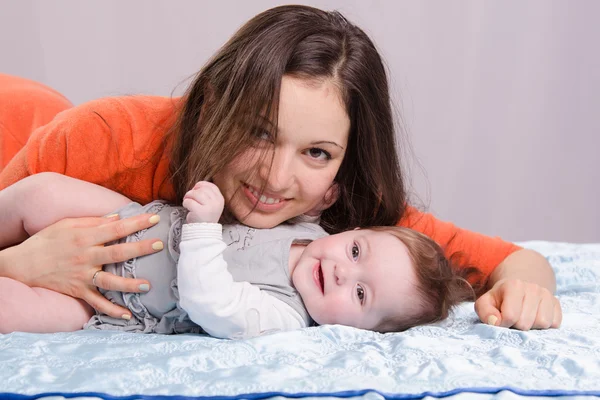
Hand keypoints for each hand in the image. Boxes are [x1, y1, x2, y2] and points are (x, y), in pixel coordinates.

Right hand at [1, 214, 162, 318]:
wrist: (21, 265)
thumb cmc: (46, 241)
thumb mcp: (66, 225)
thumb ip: (93, 222)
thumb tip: (117, 218)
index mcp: (84, 237)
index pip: (115, 229)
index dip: (135, 223)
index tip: (153, 219)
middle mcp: (85, 257)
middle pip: (117, 253)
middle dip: (139, 249)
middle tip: (159, 245)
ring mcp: (82, 276)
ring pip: (109, 282)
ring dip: (128, 285)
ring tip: (147, 286)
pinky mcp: (78, 291)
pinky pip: (97, 303)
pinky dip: (112, 311)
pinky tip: (128, 316)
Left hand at [182, 181, 223, 223]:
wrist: (203, 232)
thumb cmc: (204, 216)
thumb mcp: (211, 204)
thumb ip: (207, 194)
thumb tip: (197, 185)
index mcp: (220, 199)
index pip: (210, 186)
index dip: (201, 185)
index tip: (195, 190)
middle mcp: (216, 202)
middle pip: (201, 189)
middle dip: (192, 191)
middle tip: (189, 198)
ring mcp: (209, 207)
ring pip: (195, 193)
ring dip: (188, 196)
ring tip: (187, 202)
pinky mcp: (200, 212)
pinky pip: (189, 201)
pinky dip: (185, 203)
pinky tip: (187, 208)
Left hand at [475, 278, 561, 329]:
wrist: (518, 288)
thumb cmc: (500, 299)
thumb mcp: (485, 303)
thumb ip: (485, 312)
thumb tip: (495, 322)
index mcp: (514, 285)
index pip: (511, 316)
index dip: (503, 323)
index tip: (500, 319)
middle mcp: (533, 288)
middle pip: (526, 323)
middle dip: (516, 325)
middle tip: (513, 318)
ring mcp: (547, 295)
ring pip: (542, 324)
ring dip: (532, 327)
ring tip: (523, 317)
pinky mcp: (557, 304)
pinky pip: (554, 324)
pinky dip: (544, 326)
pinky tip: (534, 318)